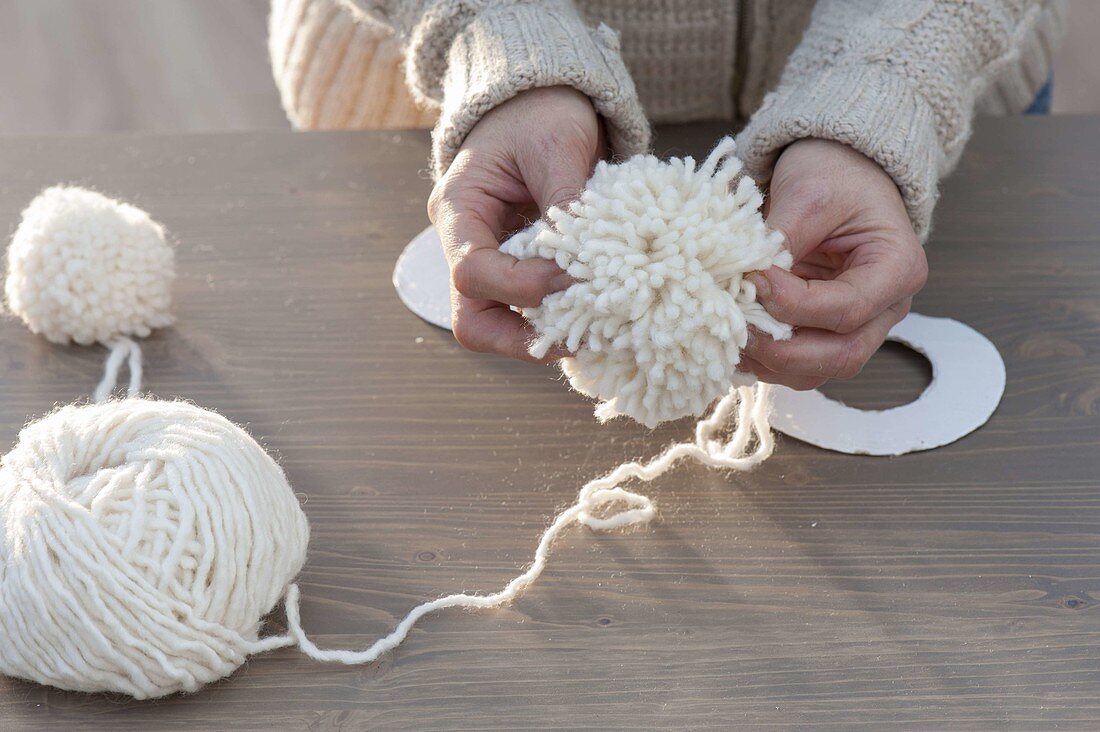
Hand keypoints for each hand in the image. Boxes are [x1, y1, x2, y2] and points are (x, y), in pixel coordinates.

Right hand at [427, 86, 603, 361]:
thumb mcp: (557, 143)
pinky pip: (529, 313)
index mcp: (458, 209)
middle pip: (472, 321)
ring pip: (499, 327)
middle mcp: (465, 245)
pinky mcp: (517, 272)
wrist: (540, 105)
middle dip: (521, 338)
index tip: (576, 277)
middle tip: (579, 336)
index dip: (523, 286)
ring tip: (595, 331)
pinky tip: (599, 317)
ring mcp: (490, 263)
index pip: (472, 272)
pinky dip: (560, 322)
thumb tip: (585, 259)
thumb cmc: (541, 114)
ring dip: (543, 336)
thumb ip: (567, 199)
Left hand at [741, 139, 927, 389]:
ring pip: (817, 370)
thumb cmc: (834, 175)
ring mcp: (858, 327)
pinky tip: (732, 342)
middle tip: (735, 325)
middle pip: (841, 356)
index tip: (752, 280)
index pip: (846, 309)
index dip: (793, 305)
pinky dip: (764, 360)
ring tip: (728, 337)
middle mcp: (886, 309)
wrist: (839, 170)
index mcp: (898, 269)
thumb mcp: (809, 194)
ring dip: (769, 362)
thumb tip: (747, 282)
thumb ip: (782, 241)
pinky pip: (797, 365)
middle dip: (781, 350)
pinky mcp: (826, 333)